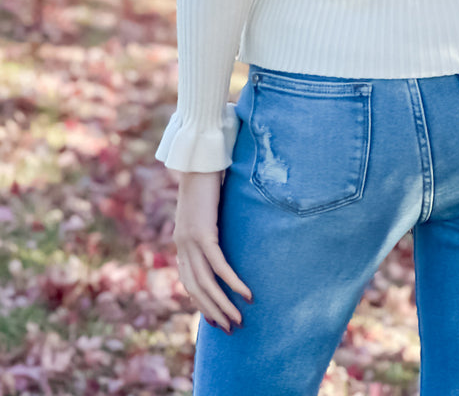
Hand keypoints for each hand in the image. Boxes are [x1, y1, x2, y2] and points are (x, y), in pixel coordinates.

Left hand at [171, 170, 252, 331]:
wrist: (200, 159)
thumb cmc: (208, 179)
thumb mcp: (208, 208)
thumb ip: (211, 224)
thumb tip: (225, 236)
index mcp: (181, 241)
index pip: (189, 281)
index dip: (201, 302)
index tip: (215, 318)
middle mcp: (182, 245)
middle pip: (196, 289)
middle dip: (214, 311)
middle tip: (230, 328)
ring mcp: (191, 241)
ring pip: (207, 283)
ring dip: (224, 304)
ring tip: (240, 320)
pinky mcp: (203, 233)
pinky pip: (219, 266)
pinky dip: (233, 282)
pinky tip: (247, 294)